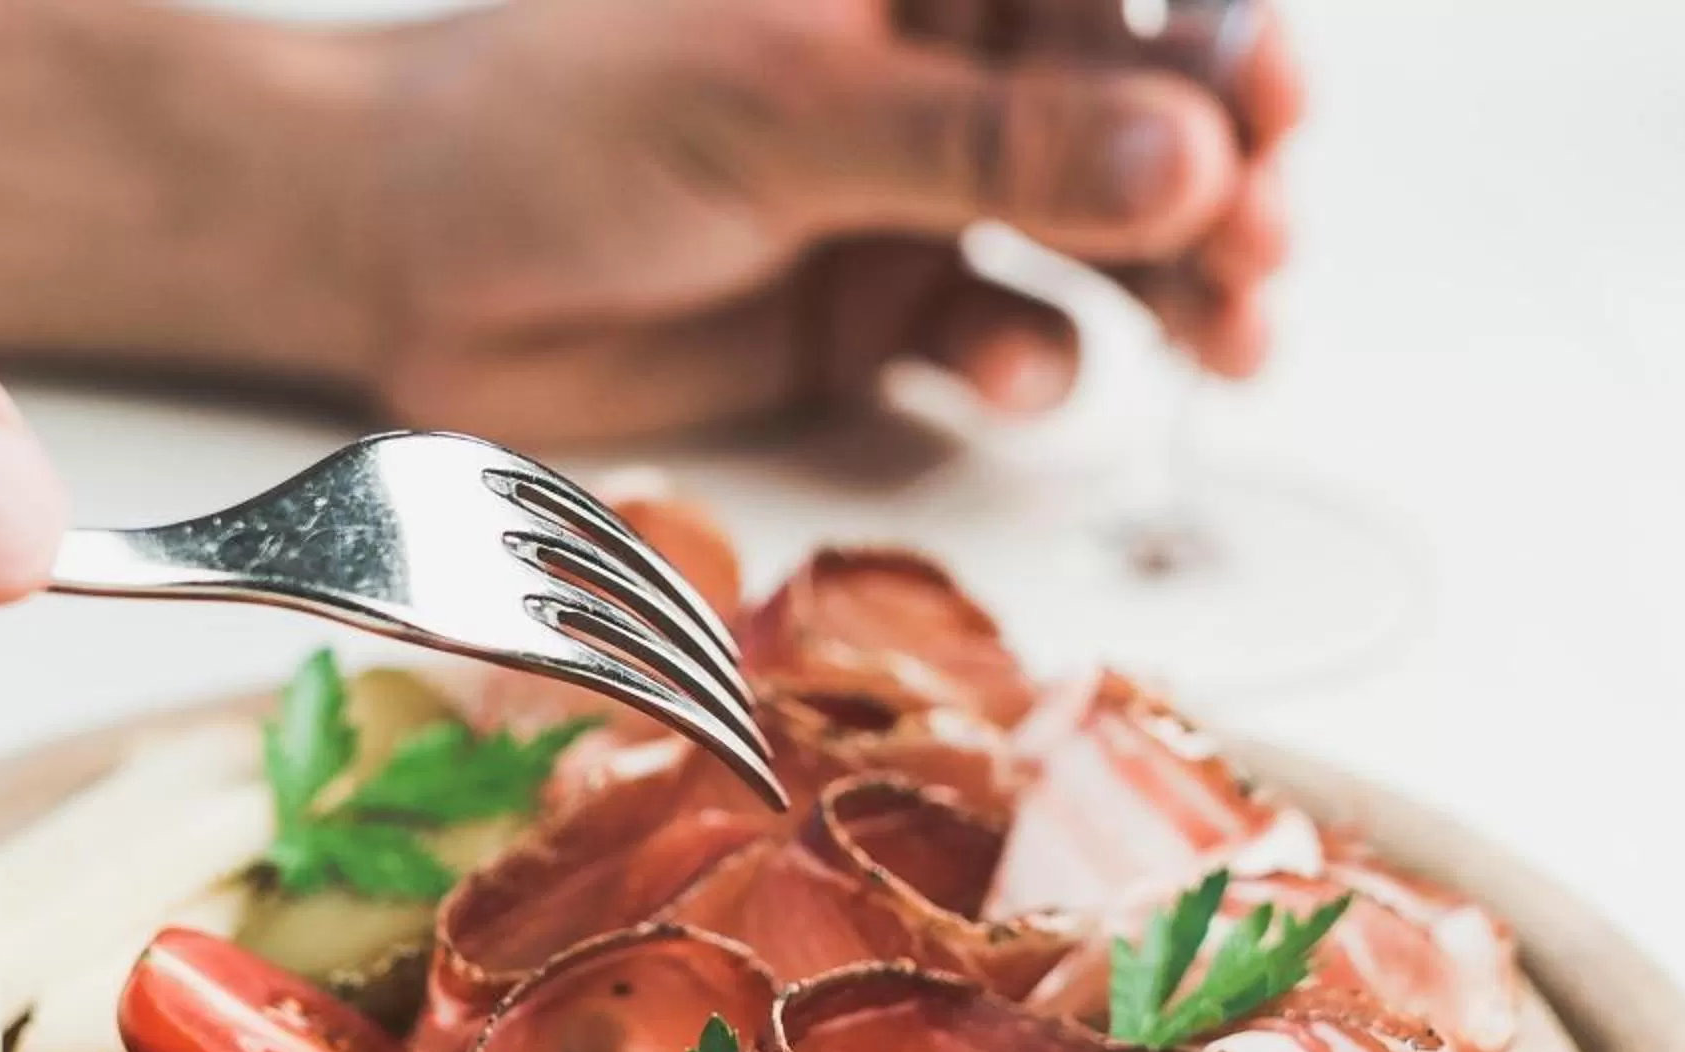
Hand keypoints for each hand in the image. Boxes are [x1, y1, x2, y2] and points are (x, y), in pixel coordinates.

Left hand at [357, 0, 1303, 442]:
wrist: (406, 261)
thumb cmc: (559, 119)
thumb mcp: (784, 110)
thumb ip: (987, 140)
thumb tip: (1197, 156)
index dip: (1214, 37)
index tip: (1278, 101)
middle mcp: (940, 62)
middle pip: (1142, 109)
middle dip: (1225, 179)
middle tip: (1266, 254)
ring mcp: (919, 188)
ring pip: (1102, 232)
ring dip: (1173, 287)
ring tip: (1232, 343)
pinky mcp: (881, 312)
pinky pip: (1004, 334)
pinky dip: (1027, 363)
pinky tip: (1011, 381)